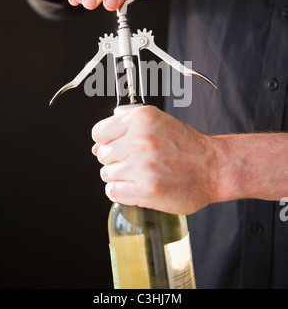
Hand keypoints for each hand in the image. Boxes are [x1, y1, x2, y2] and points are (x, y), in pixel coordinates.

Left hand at [91, 105, 219, 214]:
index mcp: (141, 119)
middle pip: (102, 155)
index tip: (115, 147)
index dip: (105, 141)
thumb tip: (97, 147)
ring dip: (119, 177)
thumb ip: (126, 129)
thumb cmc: (186, 145)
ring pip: (107, 174)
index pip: (99, 132)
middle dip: (115, 160)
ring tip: (139, 175)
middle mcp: (140, 140)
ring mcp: (143, 166)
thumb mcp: (157, 122)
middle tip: (135, 162)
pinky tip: (136, 187)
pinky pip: (114, 192)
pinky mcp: (146, 190)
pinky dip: (122, 192)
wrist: (214, 166)